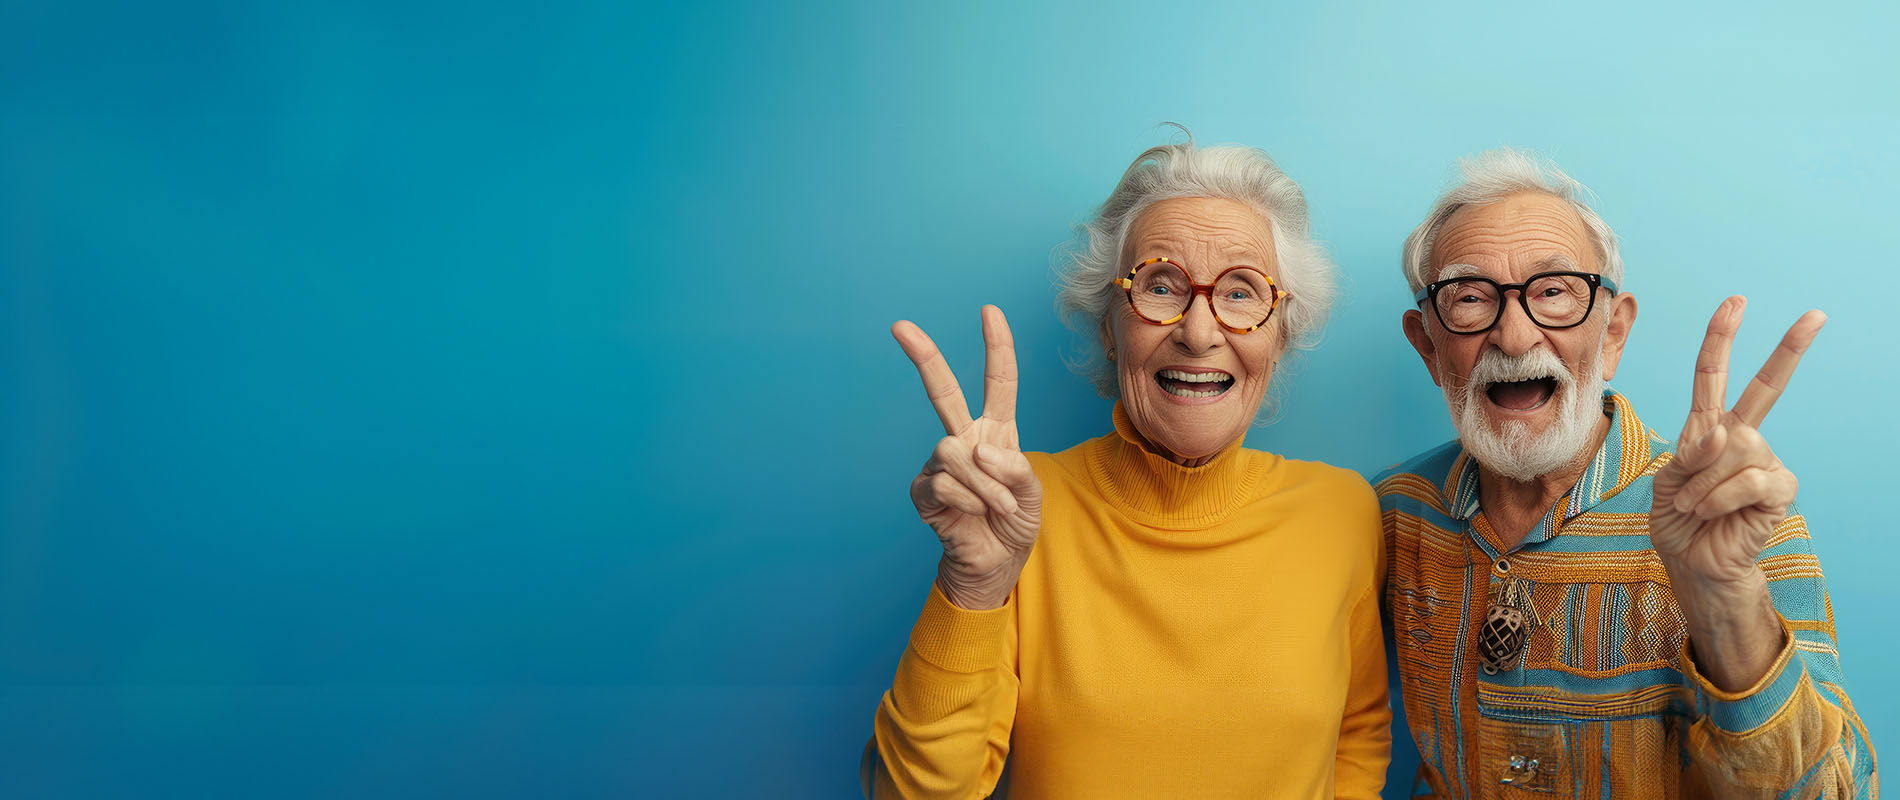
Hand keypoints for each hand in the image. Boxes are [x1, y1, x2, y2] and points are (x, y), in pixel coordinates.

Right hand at [893, 305, 1042, 610]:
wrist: (994, 565)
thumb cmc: (1014, 524)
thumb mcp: (1032, 495)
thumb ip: (1016, 470)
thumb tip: (980, 451)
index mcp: (996, 432)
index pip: (997, 383)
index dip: (996, 347)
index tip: (988, 311)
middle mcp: (965, 439)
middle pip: (943, 391)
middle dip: (923, 356)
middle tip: (899, 326)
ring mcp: (940, 464)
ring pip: (953, 451)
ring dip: (984, 484)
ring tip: (996, 508)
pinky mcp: (923, 490)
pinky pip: (944, 482)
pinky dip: (970, 501)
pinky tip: (974, 516)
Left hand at [1651, 297, 1825, 585]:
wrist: (1691, 562)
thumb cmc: (1678, 518)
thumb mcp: (1667, 479)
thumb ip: (1689, 452)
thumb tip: (1722, 433)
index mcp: (1709, 428)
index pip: (1714, 376)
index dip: (1722, 339)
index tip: (1735, 302)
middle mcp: (1742, 438)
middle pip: (1765, 389)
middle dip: (1788, 350)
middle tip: (1815, 315)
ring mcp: (1764, 462)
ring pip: (1734, 450)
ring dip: (1702, 482)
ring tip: (1694, 506)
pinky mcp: (1779, 490)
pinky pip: (1750, 480)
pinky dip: (1719, 497)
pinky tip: (1711, 512)